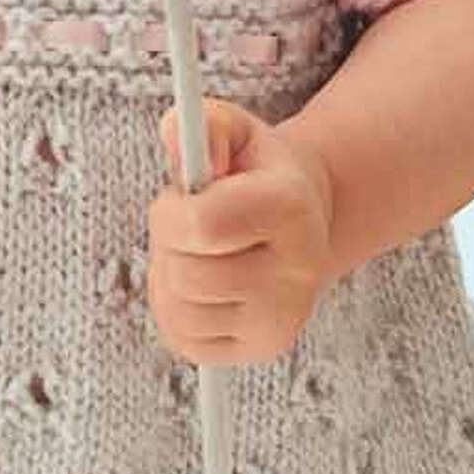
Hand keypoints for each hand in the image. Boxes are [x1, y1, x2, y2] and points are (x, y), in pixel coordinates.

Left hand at [147, 96, 336, 365]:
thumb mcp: (235, 133)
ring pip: (178, 311)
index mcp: (291, 207)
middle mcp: (298, 271)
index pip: (201, 225)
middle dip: (168, 244)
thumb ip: (203, 125)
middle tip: (189, 227)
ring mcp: (282, 317)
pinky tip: (202, 286)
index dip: (171, 211)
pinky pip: (183, 338)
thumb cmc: (255, 173)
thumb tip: (172, 133)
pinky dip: (176, 310)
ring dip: (169, 277)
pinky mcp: (261, 348)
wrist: (304, 221)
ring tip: (197, 254)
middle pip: (185, 274)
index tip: (181, 198)